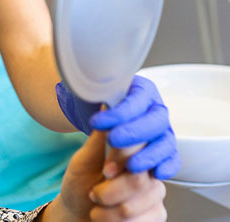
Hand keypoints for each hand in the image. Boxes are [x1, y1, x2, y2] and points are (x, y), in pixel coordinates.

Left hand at [46, 130, 166, 221]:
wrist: (76, 213)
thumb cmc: (80, 183)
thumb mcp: (84, 159)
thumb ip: (99, 138)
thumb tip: (106, 105)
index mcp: (133, 147)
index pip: (140, 144)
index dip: (122, 156)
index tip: (106, 168)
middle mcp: (149, 165)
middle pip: (142, 175)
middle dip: (112, 189)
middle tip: (94, 192)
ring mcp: (156, 189)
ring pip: (144, 198)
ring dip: (112, 207)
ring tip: (97, 204)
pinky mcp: (158, 211)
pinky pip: (148, 217)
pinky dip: (119, 220)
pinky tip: (107, 217)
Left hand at [57, 76, 180, 179]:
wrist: (95, 115)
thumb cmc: (94, 101)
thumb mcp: (91, 91)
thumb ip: (94, 91)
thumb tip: (95, 95)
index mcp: (141, 89)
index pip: (136, 100)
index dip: (119, 113)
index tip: (96, 123)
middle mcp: (156, 108)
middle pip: (156, 121)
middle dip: (135, 133)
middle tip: (112, 141)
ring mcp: (162, 129)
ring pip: (166, 142)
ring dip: (149, 155)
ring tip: (131, 167)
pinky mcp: (164, 148)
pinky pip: (172, 158)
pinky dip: (167, 166)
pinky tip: (156, 174)